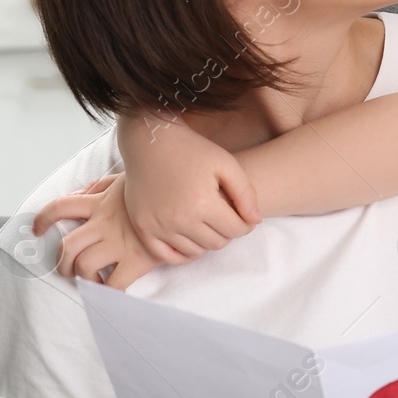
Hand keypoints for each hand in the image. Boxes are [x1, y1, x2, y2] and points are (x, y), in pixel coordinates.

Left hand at [32, 174, 165, 288]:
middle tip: (67, 269)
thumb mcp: (124, 180)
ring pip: (84, 265)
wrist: (186, 198)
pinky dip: (107, 291)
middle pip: (67, 246)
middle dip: (61, 263)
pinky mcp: (138, 259)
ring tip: (90, 281)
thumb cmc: (155, 190)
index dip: (43, 219)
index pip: (61, 207)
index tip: (36, 229)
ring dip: (82, 278)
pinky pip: (114, 283)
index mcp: (100, 203)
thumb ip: (99, 186)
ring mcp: (120, 243)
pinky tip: (111, 288)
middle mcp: (105, 223)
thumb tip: (79, 193)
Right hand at [119, 114, 260, 262]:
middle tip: (224, 217)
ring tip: (207, 224)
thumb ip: (245, 193)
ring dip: (206, 241)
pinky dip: (182, 253)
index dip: (245, 224)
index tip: (242, 216)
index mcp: (202, 202)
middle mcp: (179, 219)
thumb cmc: (192, 150)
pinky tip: (189, 238)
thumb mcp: (226, 163)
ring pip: (195, 252)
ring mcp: (158, 225)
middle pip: (217, 243)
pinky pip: (167, 256)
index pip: (236, 230)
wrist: (150, 141)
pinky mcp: (142, 228)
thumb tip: (255, 221)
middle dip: (226, 232)